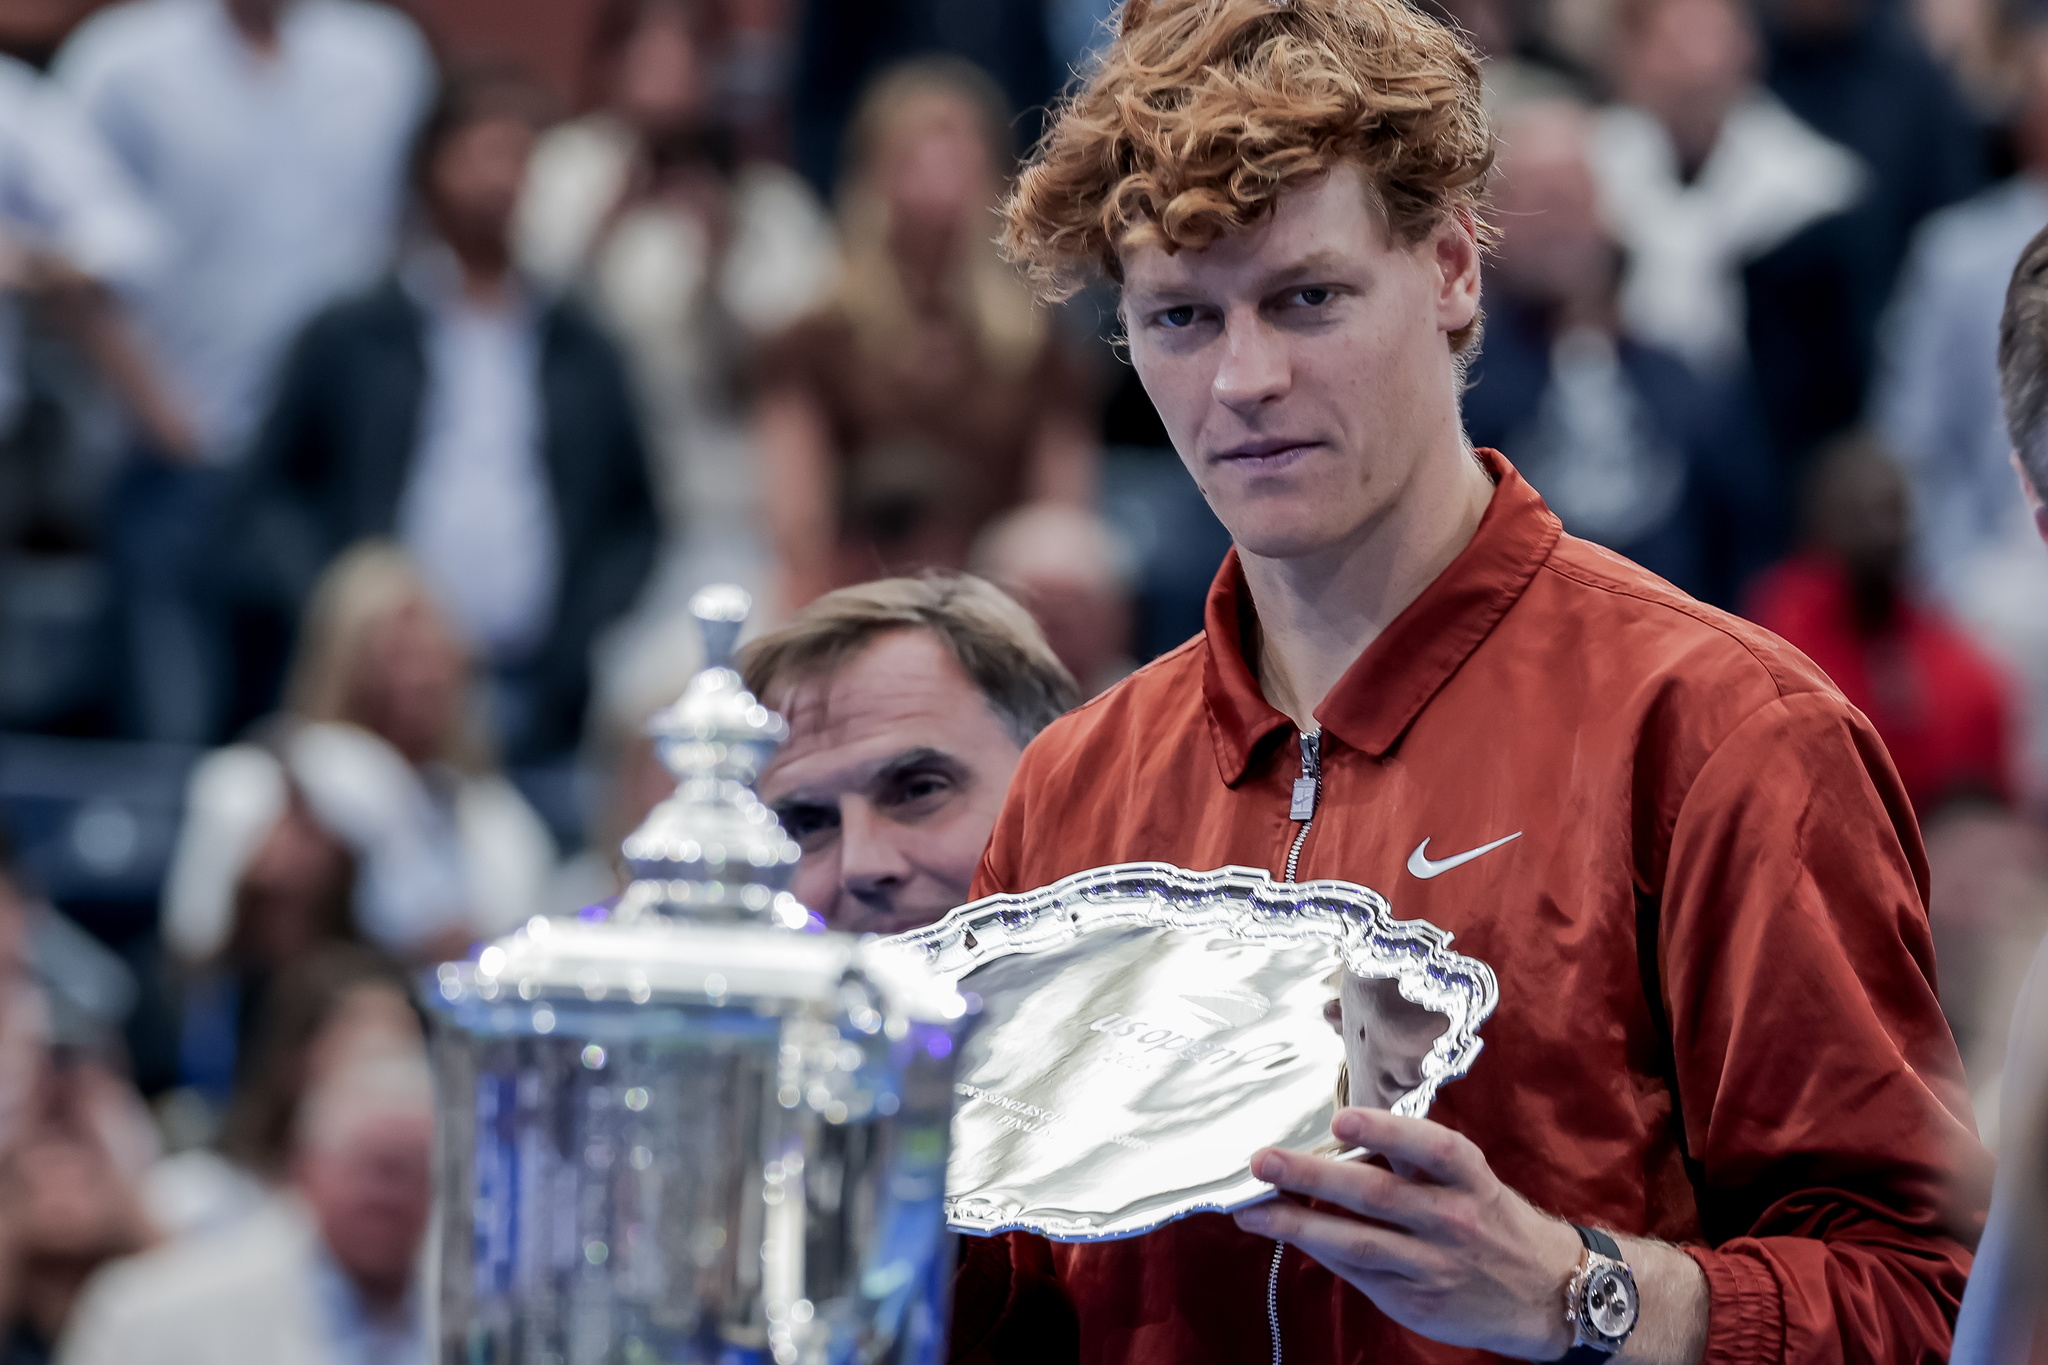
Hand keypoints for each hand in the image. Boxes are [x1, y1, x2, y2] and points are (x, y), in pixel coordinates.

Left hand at [1232, 1106, 1582, 1358]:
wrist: (1548, 1294)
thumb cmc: (1494, 1220)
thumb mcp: (1471, 1180)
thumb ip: (1415, 1161)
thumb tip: (1341, 1132)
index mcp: (1469, 1178)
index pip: (1430, 1148)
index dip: (1385, 1131)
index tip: (1341, 1119)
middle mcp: (1453, 1220)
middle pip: (1376, 1195)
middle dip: (1311, 1176)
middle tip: (1262, 1160)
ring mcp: (1433, 1266)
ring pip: (1354, 1242)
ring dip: (1295, 1223)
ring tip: (1251, 1209)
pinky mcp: (1416, 1302)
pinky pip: (1357, 1272)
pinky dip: (1317, 1250)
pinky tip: (1284, 1233)